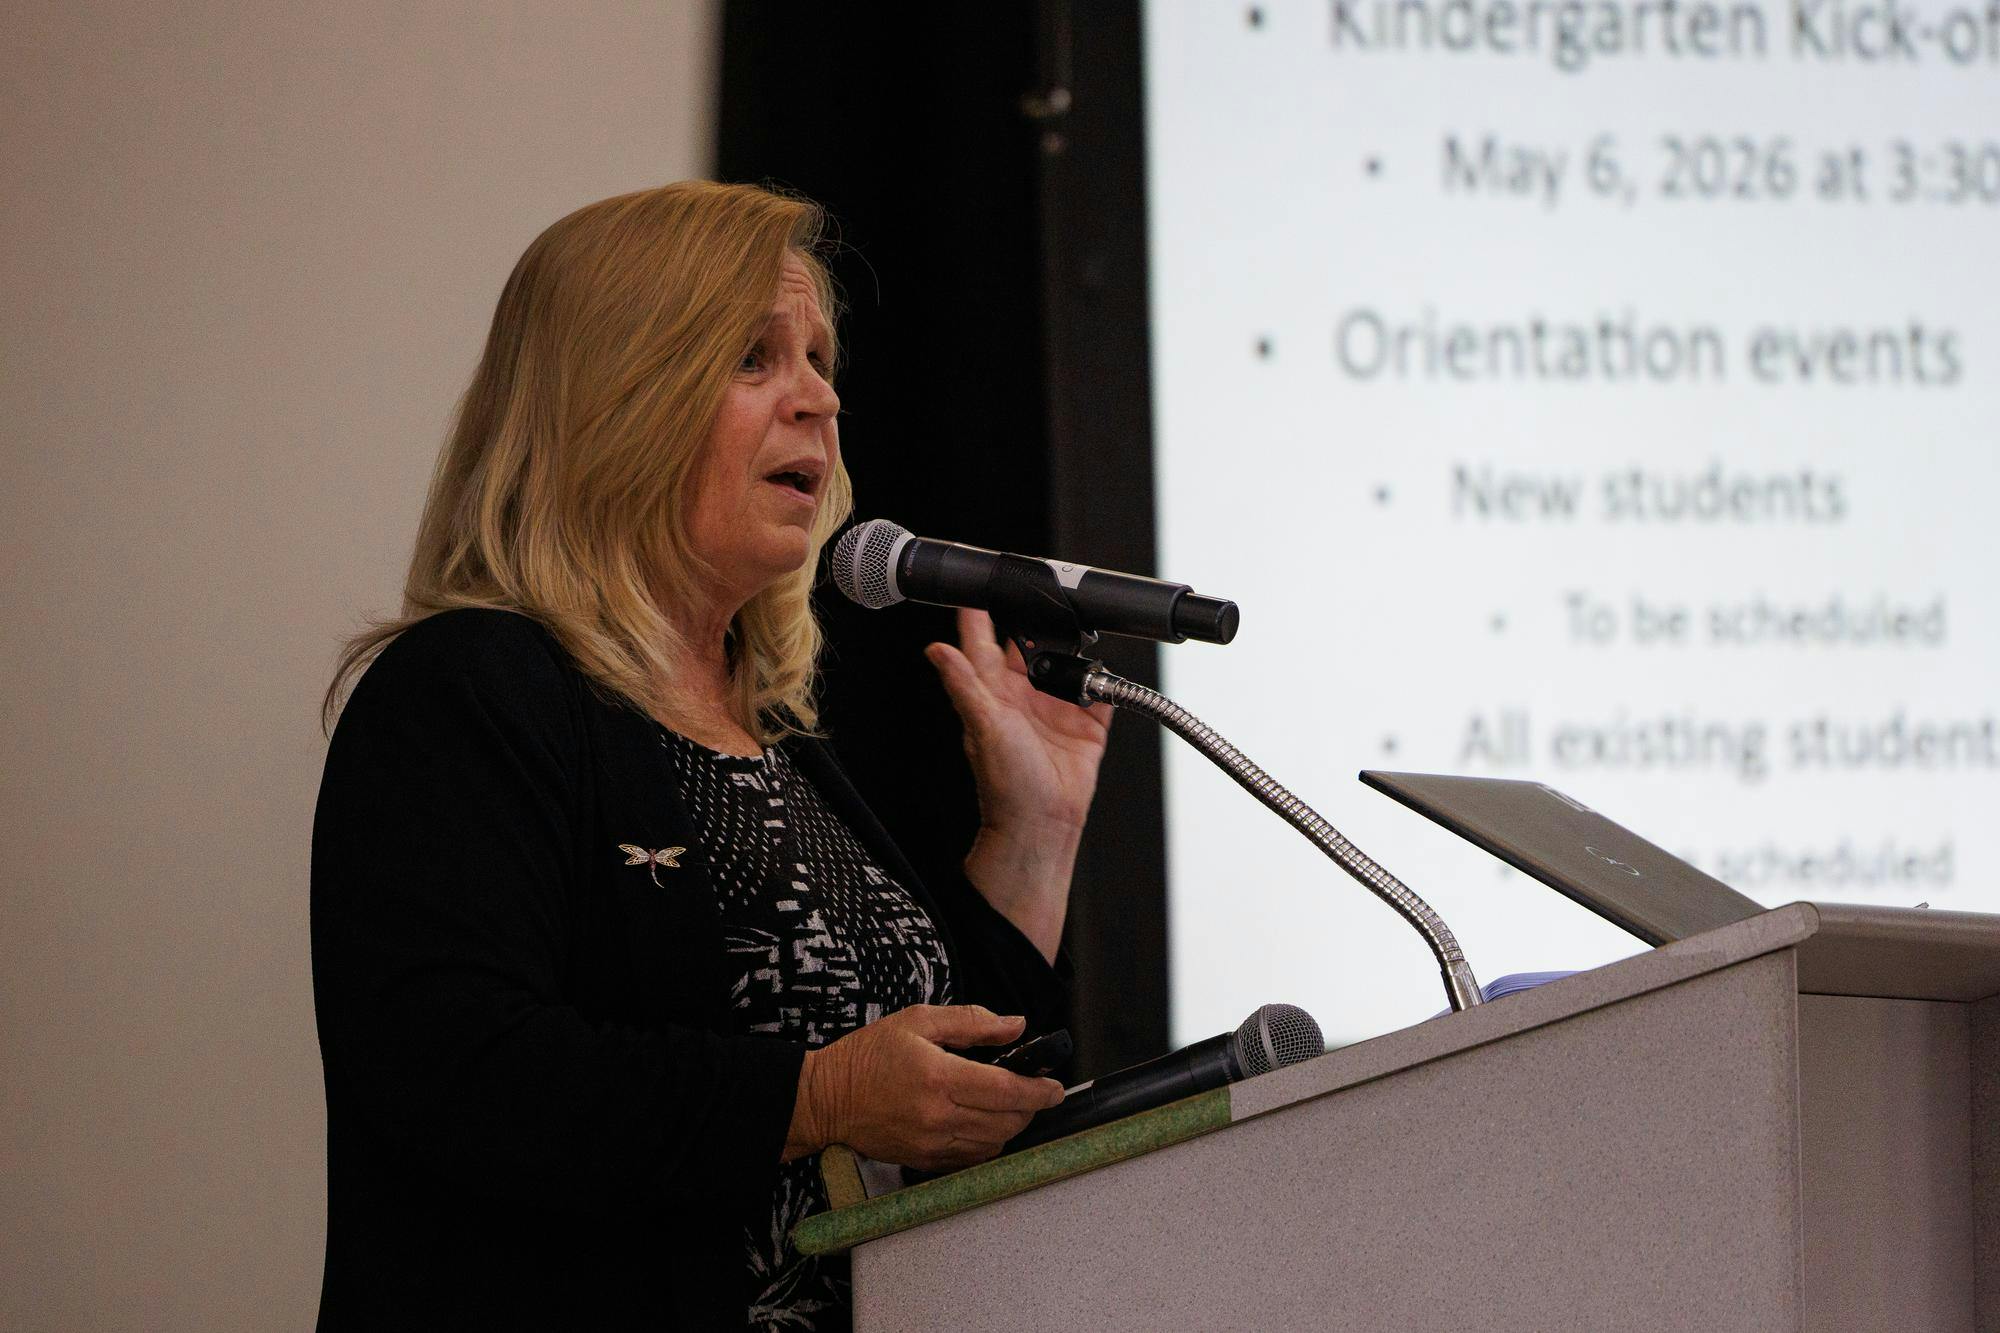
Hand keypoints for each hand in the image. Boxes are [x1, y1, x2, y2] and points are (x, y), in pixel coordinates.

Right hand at [784, 1005, 1064, 1170]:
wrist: (826, 1099)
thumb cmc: (869, 1054)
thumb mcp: (918, 1021)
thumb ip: (972, 1022)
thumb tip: (1016, 1026)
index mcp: (938, 1076)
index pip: (1006, 1090)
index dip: (1038, 1090)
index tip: (1055, 1086)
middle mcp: (938, 1116)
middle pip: (1007, 1121)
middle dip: (1030, 1107)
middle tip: (1034, 1090)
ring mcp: (931, 1144)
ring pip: (994, 1143)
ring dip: (1011, 1126)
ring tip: (1009, 1104)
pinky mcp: (924, 1161)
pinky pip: (972, 1159)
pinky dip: (988, 1143)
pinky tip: (984, 1123)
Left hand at [926, 609, 1111, 959]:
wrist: (1042, 825)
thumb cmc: (1004, 784)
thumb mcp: (981, 724)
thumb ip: (964, 684)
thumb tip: (937, 652)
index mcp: (993, 694)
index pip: (984, 645)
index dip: (981, 618)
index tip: (980, 588)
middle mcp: (1024, 699)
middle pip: (1031, 649)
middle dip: (1038, 625)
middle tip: (1043, 598)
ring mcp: (1056, 711)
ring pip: (1067, 667)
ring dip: (1075, 651)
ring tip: (1079, 629)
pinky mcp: (1087, 727)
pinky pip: (1100, 695)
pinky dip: (1105, 682)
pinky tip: (1106, 670)